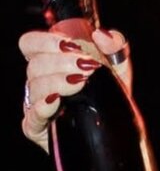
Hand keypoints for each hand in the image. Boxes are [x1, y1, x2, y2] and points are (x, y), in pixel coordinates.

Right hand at [19, 27, 131, 152]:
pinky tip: (56, 102)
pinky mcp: (38, 129)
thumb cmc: (110, 98)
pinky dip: (43, 107)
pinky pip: (32, 117)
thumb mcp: (118, 70)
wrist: (117, 135)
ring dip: (57, 82)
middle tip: (85, 66)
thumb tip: (101, 35)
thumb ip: (115, 47)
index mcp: (49, 64)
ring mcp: (37, 106)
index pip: (30, 44)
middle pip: (35, 65)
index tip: (70, 46)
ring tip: (80, 82)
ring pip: (35, 88)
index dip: (45, 41)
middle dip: (60, 62)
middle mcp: (40, 83)